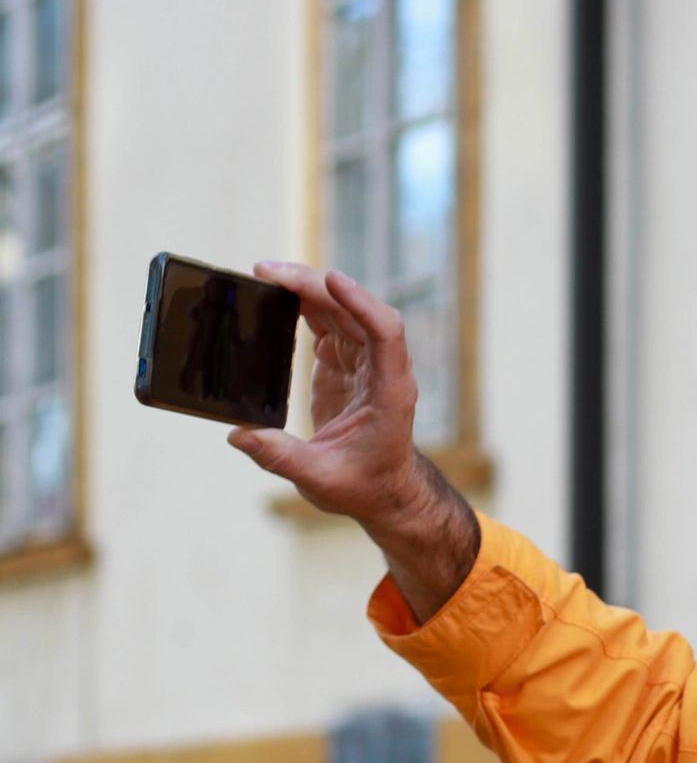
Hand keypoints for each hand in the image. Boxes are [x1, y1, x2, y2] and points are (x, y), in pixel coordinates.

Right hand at [231, 261, 479, 620]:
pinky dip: (303, 307)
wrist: (384, 491)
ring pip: (340, 311)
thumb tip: (239, 434)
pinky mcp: (346, 365)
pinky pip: (329, 324)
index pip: (385, 334)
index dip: (360, 303)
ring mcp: (364, 363)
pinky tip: (274, 297)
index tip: (331, 280)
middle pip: (355, 311)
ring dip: (305, 289)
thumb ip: (282, 458)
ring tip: (263, 275)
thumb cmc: (365, 487)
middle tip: (266, 271)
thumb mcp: (321, 480)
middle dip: (314, 285)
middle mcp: (382, 369)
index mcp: (390, 392)